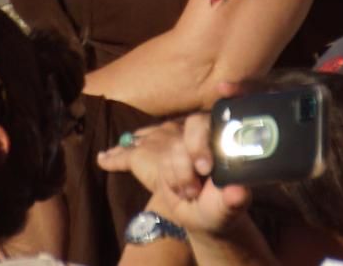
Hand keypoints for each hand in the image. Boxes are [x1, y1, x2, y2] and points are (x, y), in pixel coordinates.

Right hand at [98, 113, 251, 236]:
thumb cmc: (219, 208)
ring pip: (152, 146)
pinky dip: (117, 156)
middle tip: (190, 190)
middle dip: (181, 166)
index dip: (199, 145)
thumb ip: (235, 198)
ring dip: (160, 169)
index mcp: (213, 139)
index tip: (204, 168)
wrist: (205, 215)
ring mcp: (169, 144)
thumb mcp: (229, 207)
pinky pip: (129, 154)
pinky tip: (104, 158)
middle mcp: (190, 135)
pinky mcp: (151, 158)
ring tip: (143, 172)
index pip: (201, 126)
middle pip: (176, 138)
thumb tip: (238, 194)